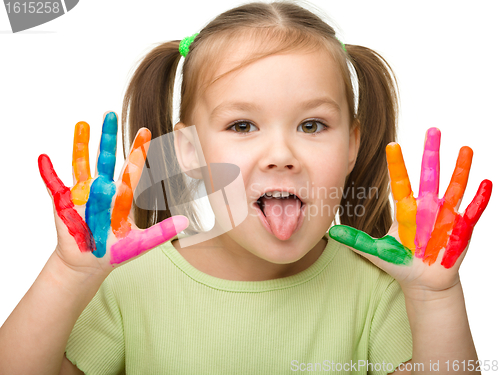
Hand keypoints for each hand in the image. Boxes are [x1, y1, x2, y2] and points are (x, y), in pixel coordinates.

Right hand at [38, 111, 188, 275]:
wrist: (90, 263)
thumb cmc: (115, 251)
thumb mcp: (140, 243)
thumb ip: (162, 232)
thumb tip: (186, 223)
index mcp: (121, 195)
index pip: (132, 169)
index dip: (138, 151)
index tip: (146, 131)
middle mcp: (102, 188)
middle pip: (106, 158)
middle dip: (108, 137)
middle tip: (110, 114)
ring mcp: (83, 193)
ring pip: (81, 164)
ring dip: (81, 145)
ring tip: (82, 124)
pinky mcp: (64, 203)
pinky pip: (54, 186)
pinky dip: (48, 174)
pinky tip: (43, 158)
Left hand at [329, 128, 491, 293]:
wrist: (423, 281)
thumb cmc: (401, 263)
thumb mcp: (377, 251)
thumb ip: (356, 240)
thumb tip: (331, 231)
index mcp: (407, 209)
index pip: (400, 181)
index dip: (397, 164)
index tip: (391, 144)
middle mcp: (427, 207)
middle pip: (429, 175)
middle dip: (431, 153)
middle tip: (433, 129)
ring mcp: (446, 215)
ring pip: (454, 187)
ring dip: (460, 169)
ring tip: (466, 149)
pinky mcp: (462, 228)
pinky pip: (473, 210)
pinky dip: (479, 198)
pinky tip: (485, 183)